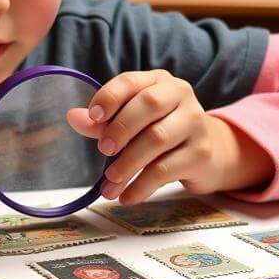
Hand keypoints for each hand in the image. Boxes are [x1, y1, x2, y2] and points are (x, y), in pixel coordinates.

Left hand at [67, 70, 272, 202]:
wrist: (206, 155)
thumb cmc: (159, 132)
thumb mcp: (130, 122)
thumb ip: (102, 121)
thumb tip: (73, 117)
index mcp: (158, 81)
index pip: (131, 81)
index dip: (110, 97)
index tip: (93, 117)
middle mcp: (181, 95)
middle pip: (149, 105)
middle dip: (120, 128)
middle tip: (103, 151)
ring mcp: (195, 123)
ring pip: (157, 139)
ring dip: (127, 164)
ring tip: (109, 185)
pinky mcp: (201, 153)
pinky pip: (166, 170)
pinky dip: (142, 186)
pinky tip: (127, 197)